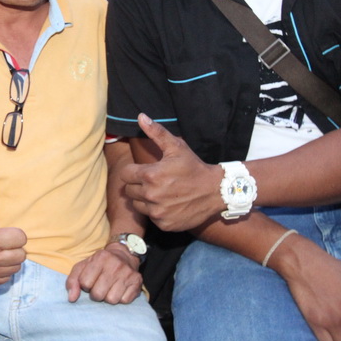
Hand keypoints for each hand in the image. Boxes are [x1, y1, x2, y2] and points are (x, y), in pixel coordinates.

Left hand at [65, 243, 141, 303]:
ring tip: (109, 288)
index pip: (85, 283)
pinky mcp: (137, 282)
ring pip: (112, 300)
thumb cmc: (100, 264)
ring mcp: (128, 273)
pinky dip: (120, 298)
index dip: (86, 285)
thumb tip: (72, 299)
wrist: (124, 255)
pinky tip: (120, 289)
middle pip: (98, 294)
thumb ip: (73, 281)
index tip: (90, 280)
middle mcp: (115, 264)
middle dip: (96, 294)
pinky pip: (124, 301)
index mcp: (100, 258)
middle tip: (99, 286)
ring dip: (108, 297)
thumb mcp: (83, 266)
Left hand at [122, 114, 222, 230]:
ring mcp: (158, 212)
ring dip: (145, 200)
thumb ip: (156, 133)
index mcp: (150, 175)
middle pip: (129, 191)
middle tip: (155, 182)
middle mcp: (151, 195)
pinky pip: (151, 218)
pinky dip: (157, 212)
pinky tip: (169, 204)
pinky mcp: (164, 224)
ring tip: (161, 193)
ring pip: (138, 205)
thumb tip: (140, 116)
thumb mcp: (176, 147)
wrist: (215, 191)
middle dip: (138, 185)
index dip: (133, 172)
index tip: (144, 172)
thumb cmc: (193, 167)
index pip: (125, 175)